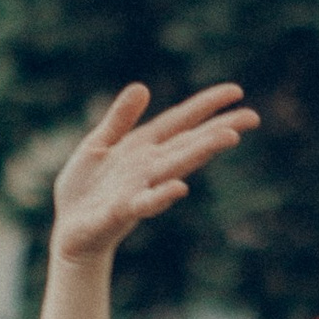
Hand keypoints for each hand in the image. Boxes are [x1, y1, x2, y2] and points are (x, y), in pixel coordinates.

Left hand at [50, 82, 257, 266]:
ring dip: (198, 154)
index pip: (180, 122)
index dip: (206, 105)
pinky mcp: (118, 213)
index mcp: (142, 148)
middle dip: (217, 131)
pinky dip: (160, 196)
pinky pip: (142, 204)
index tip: (236, 91)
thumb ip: (120, 119)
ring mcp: (136, 190)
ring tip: (226, 139)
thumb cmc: (85, 189)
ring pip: (172, 168)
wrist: (67, 232)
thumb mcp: (98, 144)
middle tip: (252, 118)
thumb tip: (142, 87)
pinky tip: (179, 188)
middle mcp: (147, 168)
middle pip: (187, 144)